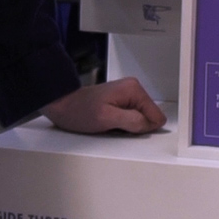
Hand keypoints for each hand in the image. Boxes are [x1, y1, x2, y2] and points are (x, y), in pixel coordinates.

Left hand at [42, 77, 165, 134]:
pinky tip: (110, 124)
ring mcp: (128, 95)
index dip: (143, 128)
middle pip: (149, 118)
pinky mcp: (121, 102)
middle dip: (135, 127)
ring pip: (140, 120)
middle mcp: (134, 89)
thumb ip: (132, 121)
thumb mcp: (106, 118)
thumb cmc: (80, 111)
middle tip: (116, 127)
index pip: (156, 116)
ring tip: (111, 125)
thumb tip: (152, 124)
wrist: (62, 106)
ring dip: (128, 127)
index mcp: (134, 90)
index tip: (127, 129)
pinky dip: (122, 125)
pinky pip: (131, 119)